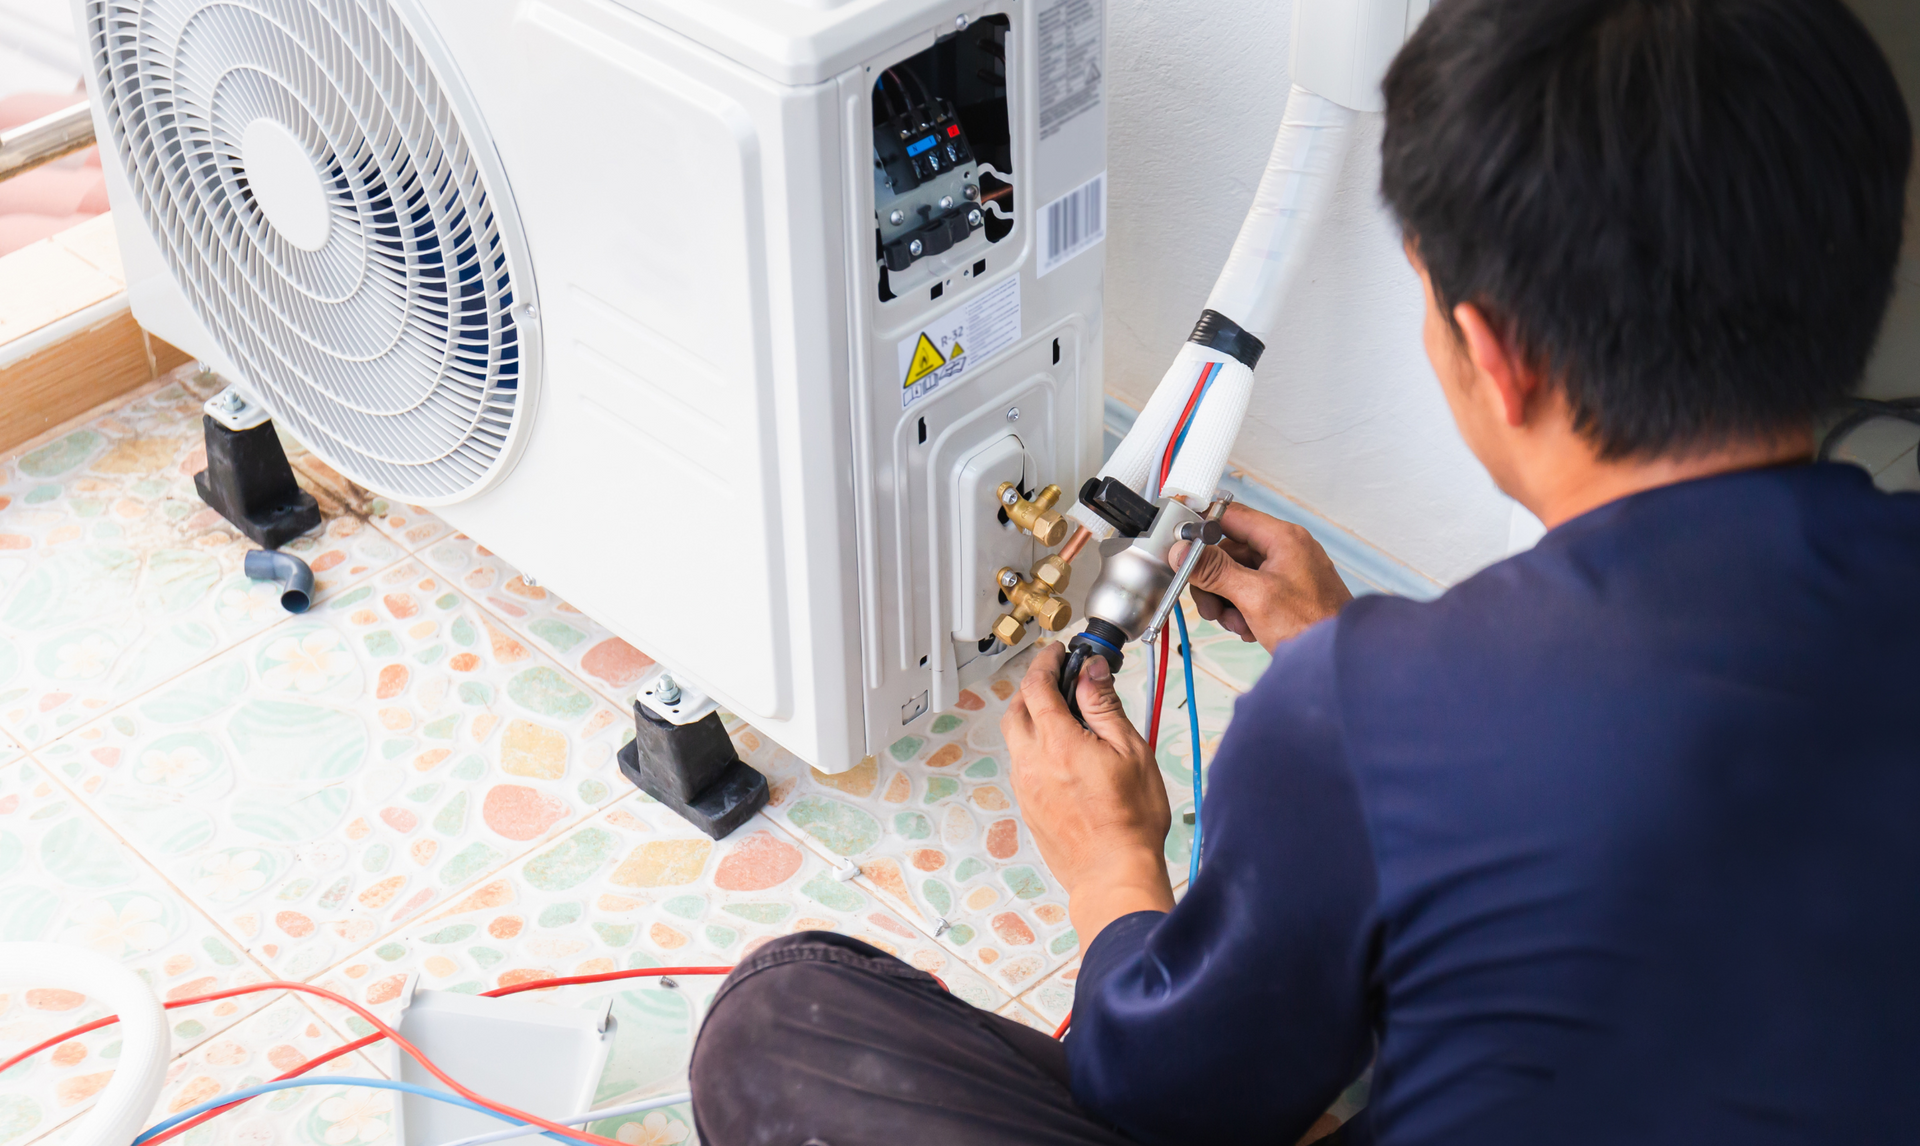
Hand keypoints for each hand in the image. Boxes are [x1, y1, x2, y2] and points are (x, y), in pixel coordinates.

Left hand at [1003, 643, 1174, 943]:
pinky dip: (1035, 747)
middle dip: (1032, 686)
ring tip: (1064, 716)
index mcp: (1058, 743)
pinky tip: (1062, 754)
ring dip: (1032, 718)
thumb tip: (1091, 672)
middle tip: (1057, 679)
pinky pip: (1022, 764)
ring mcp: (1026, 786)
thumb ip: (1105, 706)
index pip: (1037, 686)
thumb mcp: (1131, 751)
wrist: (1113, 874)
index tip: (1058, 653)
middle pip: (1016, 708)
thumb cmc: (1130, 821)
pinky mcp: (1028, 807)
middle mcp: (1032, 762)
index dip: (1046, 662)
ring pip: (1016, 738)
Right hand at [1173, 503, 1352, 651]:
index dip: (1203, 531)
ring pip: (1236, 575)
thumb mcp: (1254, 596)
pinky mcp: (1286, 592)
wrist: (1337, 659)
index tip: (1184, 549)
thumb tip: (1184, 552)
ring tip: (1236, 623)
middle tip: (1211, 607)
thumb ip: (1215, 571)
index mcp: (1283, 538)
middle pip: (1229, 552)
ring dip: (1227, 601)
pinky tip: (1249, 628)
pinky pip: (1250, 592)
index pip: (1230, 517)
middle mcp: (1285, 549)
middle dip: (1214, 582)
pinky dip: (1243, 610)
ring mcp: (1286, 571)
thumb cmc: (1312, 626)